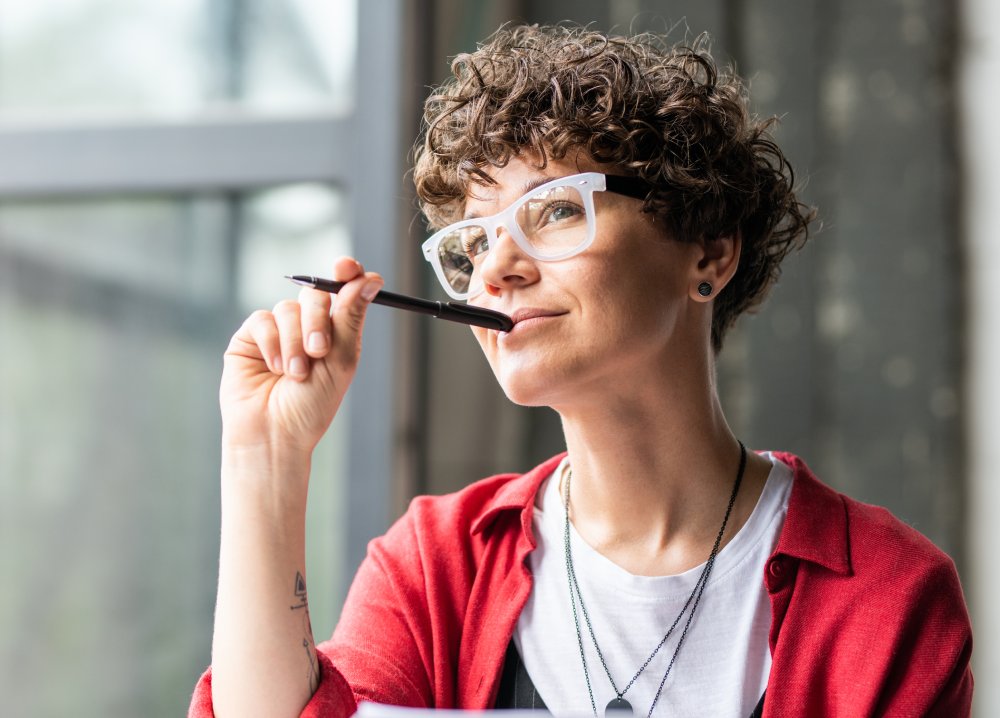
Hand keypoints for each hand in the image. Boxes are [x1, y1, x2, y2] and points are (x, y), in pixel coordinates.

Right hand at [219, 257, 383, 456]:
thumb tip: (370, 279)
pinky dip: (272, 344)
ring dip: (294, 342)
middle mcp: (309, 326)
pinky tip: (274, 369)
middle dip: (318, 320)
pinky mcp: (251, 337)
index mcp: (337, 332)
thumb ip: (351, 316)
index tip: (347, 267)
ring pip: (288, 308)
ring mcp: (279, 330)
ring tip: (295, 374)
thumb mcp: (341, 360)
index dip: (346, 273)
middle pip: (316, 294)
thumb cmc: (311, 406)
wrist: (274, 433)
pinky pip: (263, 320)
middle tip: (319, 350)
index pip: (343, 290)